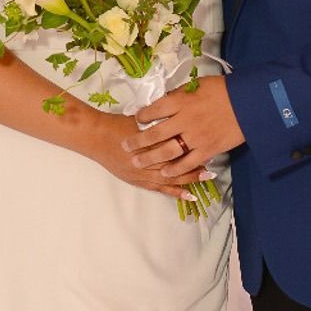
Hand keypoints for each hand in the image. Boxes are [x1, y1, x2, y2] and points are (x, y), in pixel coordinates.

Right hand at [83, 109, 198, 196]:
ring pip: (170, 177)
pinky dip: (174, 192)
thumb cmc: (119, 125)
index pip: (176, 143)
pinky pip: (159, 188)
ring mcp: (143, 172)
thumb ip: (160, 121)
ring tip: (206, 177)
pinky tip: (188, 195)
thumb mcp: (142, 119)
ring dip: (189, 177)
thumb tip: (180, 115)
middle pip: (176, 161)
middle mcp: (147, 158)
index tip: (207, 142)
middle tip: (213, 161)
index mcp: (150, 139)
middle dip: (195, 161)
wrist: (96, 137)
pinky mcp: (138, 181)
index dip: (192, 144)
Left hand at [127, 79, 244, 182]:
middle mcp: (184, 120)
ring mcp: (196, 137)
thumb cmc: (224, 90)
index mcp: (181, 101)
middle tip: (125, 146)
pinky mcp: (208, 149)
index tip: (136, 119)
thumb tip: (165, 100)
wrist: (250, 103)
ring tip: (137, 162)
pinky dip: (175, 169)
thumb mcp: (198, 85)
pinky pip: (187, 162)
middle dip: (138, 141)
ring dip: (150, 158)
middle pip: (155, 133)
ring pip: (167, 150)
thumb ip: (180, 94)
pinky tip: (164, 172)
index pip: (154, 110)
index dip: (142, 116)